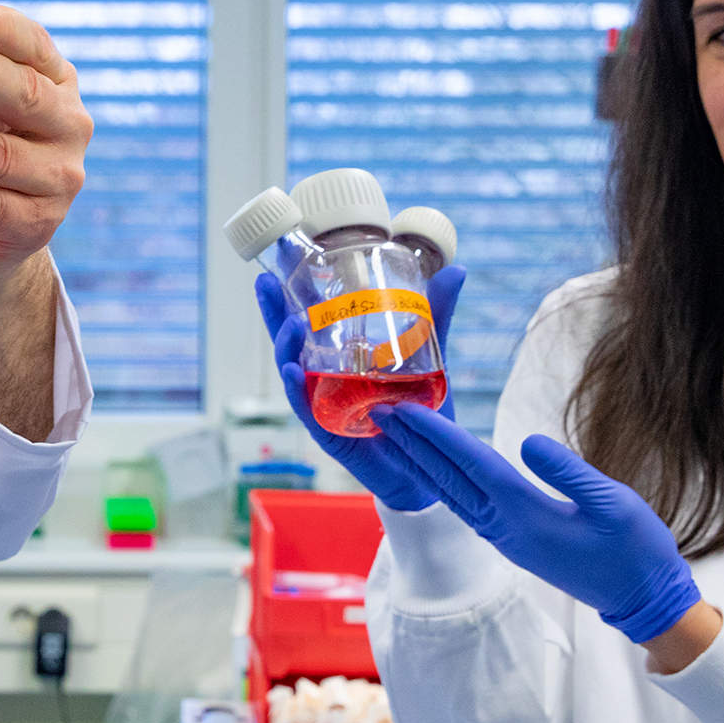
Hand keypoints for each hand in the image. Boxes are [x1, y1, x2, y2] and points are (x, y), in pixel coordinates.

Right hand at [257, 265, 465, 512]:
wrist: (431, 467)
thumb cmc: (423, 410)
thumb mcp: (433, 357)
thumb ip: (438, 315)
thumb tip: (458, 269)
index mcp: (344, 353)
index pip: (311, 315)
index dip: (293, 289)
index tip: (284, 255)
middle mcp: (326, 374)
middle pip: (290, 338)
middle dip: (273, 310)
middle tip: (265, 280)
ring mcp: (324, 401)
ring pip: (292, 370)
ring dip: (285, 346)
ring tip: (290, 324)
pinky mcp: (328, 430)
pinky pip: (306, 409)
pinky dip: (297, 390)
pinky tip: (293, 372)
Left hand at [371, 409, 704, 644]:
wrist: (643, 602)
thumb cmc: (637, 551)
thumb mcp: (614, 505)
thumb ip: (569, 473)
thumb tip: (526, 442)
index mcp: (527, 515)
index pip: (471, 464)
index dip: (436, 435)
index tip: (405, 410)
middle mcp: (506, 528)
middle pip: (449, 478)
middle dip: (413, 444)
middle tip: (378, 412)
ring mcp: (508, 538)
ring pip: (454, 493)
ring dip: (423, 461)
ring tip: (397, 435)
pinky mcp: (516, 542)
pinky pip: (468, 505)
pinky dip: (445, 480)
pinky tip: (436, 469)